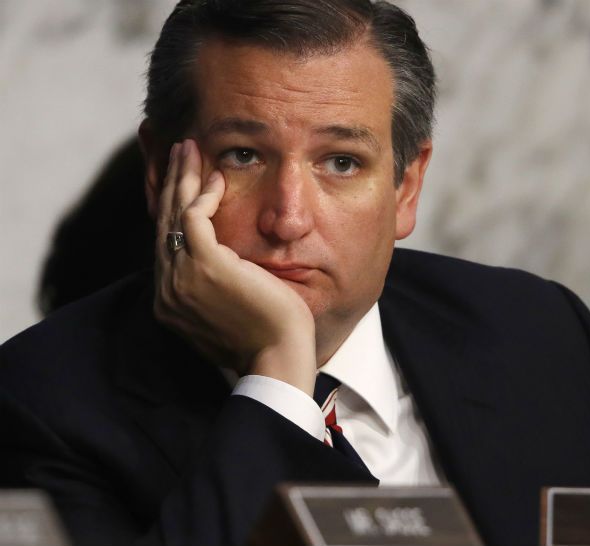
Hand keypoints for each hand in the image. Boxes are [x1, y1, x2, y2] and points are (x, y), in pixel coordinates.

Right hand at [153, 140, 317, 394]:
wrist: (278, 358)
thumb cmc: (268, 338)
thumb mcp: (233, 309)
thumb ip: (218, 287)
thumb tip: (230, 268)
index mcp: (172, 301)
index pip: (165, 243)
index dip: (170, 208)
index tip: (181, 183)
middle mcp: (168, 288)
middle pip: (162, 222)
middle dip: (169, 183)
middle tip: (178, 150)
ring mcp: (182, 277)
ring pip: (173, 213)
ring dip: (181, 177)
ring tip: (189, 148)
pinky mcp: (204, 265)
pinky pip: (194, 216)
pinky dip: (203, 193)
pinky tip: (216, 177)